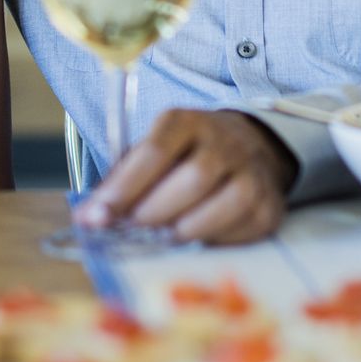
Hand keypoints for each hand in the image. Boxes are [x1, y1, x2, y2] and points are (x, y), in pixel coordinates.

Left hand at [75, 109, 297, 245]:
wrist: (245, 147)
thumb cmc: (183, 157)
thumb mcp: (150, 153)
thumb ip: (120, 182)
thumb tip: (89, 219)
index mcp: (185, 122)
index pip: (154, 152)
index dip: (123, 188)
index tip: (96, 217)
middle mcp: (224, 141)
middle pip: (193, 179)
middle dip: (156, 212)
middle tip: (133, 230)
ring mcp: (253, 171)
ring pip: (226, 203)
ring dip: (188, 228)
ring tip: (165, 236)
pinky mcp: (271, 203)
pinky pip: (247, 227)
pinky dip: (217, 239)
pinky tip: (199, 238)